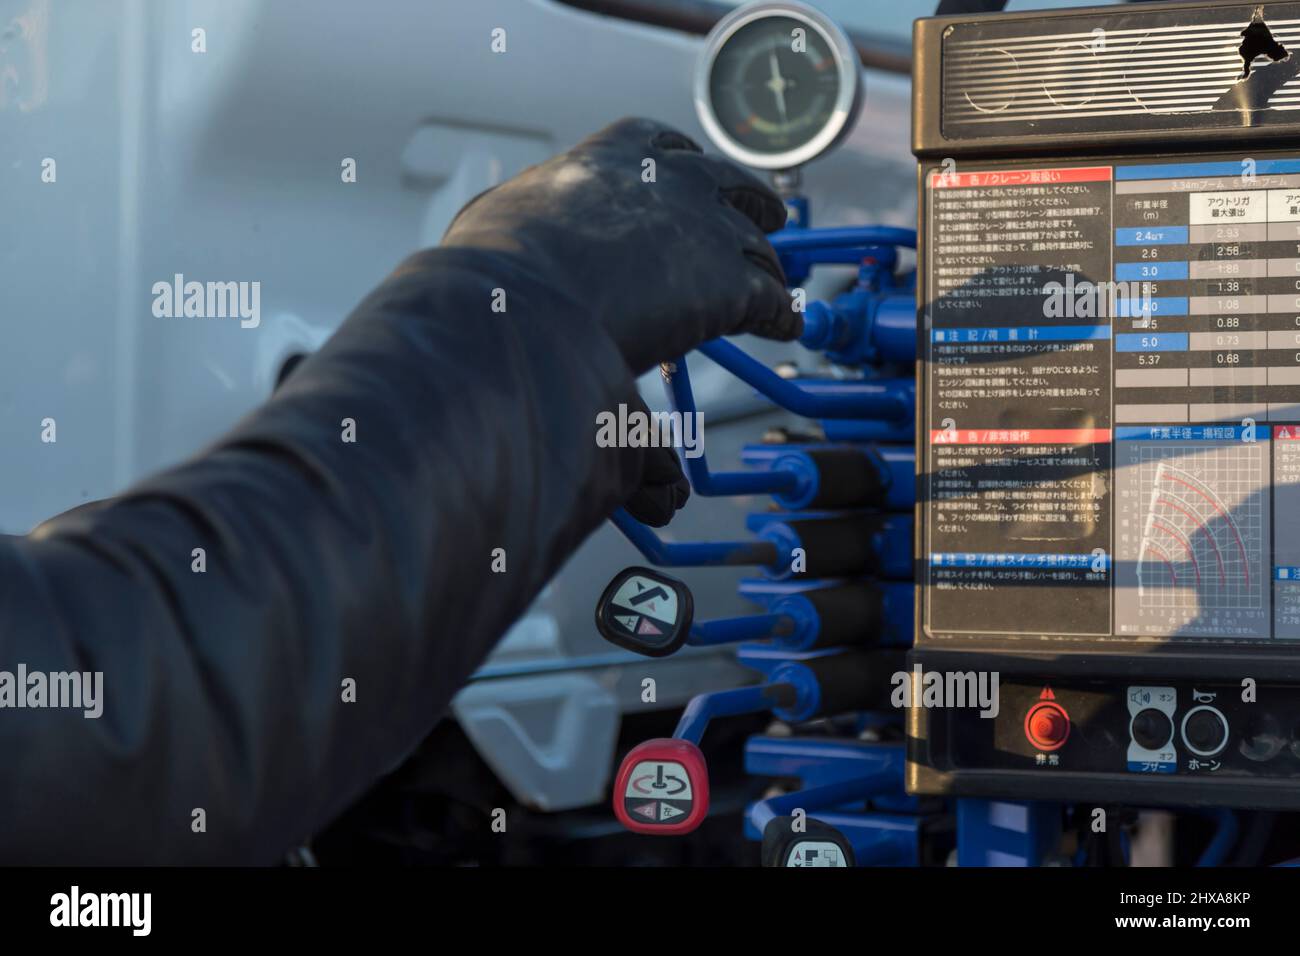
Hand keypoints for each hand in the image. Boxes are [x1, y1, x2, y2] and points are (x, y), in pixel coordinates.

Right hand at [440, 117, 800, 374]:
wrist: (524, 307)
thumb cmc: (497, 267)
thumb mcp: (503, 213)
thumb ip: (534, 210)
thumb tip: (519, 226)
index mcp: (616, 155)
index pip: (665, 145)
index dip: (685, 164)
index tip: (692, 172)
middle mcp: (672, 180)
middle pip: (732, 185)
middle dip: (751, 202)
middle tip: (764, 218)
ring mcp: (707, 231)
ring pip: (758, 247)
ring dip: (768, 266)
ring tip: (776, 284)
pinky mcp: (730, 286)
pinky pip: (771, 300)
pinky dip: (779, 315)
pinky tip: (782, 329)